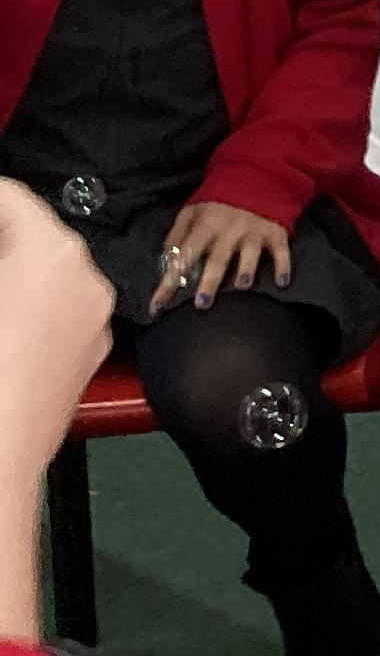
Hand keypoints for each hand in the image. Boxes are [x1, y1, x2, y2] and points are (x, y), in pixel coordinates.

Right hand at [0, 180, 116, 474]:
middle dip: (2, 235)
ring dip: (15, 271)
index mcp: (52, 252)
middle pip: (33, 234)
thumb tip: (2, 242)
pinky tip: (7, 323)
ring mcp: (94, 319)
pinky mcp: (88, 354)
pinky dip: (29, 305)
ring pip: (50, 274)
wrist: (0, 459)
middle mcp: (87, 278)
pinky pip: (59, 310)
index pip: (10, 196)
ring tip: (1, 287)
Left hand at [150, 200, 292, 313]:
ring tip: (242, 287)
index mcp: (205, 226)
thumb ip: (176, 236)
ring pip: (250, 254)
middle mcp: (229, 231)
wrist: (255, 177)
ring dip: (246, 270)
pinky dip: (284, 266)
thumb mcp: (190, 212)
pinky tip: (282, 283)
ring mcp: (254, 232)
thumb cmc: (217, 203)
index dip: (169, 282)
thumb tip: (166, 264)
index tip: (157, 306)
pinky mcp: (275, 233)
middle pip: (218, 259)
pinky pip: (281, 252)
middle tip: (202, 304)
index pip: (183, 257)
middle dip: (210, 281)